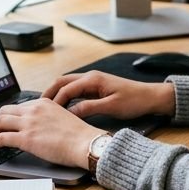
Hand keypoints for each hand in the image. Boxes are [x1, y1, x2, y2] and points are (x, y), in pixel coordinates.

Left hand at [0, 98, 101, 167]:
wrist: (85, 143)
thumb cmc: (79, 135)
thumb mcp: (62, 116)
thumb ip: (48, 117)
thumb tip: (39, 127)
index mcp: (43, 103)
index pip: (19, 106)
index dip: (10, 115)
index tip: (7, 122)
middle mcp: (34, 110)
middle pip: (5, 111)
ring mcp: (29, 123)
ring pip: (0, 122)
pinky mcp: (26, 138)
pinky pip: (1, 138)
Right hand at [42, 71, 175, 119]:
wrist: (151, 97)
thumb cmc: (134, 100)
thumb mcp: (111, 107)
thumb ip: (89, 108)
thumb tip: (70, 113)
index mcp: (93, 79)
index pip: (67, 88)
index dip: (55, 100)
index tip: (46, 113)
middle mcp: (91, 77)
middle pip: (63, 81)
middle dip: (49, 92)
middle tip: (37, 106)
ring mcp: (93, 81)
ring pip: (68, 84)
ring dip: (56, 93)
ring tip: (45, 107)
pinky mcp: (96, 87)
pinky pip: (75, 90)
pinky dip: (65, 96)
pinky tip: (62, 107)